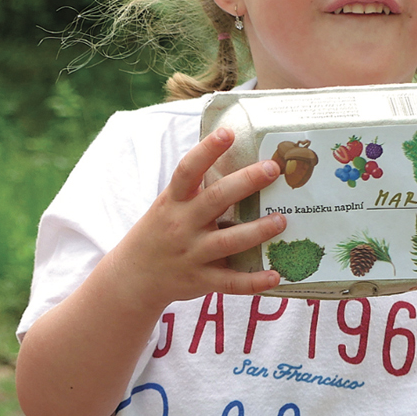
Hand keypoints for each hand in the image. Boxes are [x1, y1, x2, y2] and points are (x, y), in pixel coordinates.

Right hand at [112, 127, 286, 310]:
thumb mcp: (168, 206)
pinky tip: (276, 274)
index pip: (188, 171)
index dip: (207, 150)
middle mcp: (182, 225)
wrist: (134, 276)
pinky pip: (231, 282)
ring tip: (281, 220)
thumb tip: (235, 162)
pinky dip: (254, 281)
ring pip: (228, 242)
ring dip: (258, 230)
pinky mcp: (201, 280)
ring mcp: (192, 254)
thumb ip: (195, 191)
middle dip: (246, 182)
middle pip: (216, 199)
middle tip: (272, 168)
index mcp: (173, 202)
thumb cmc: (159, 233)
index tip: (227, 132)